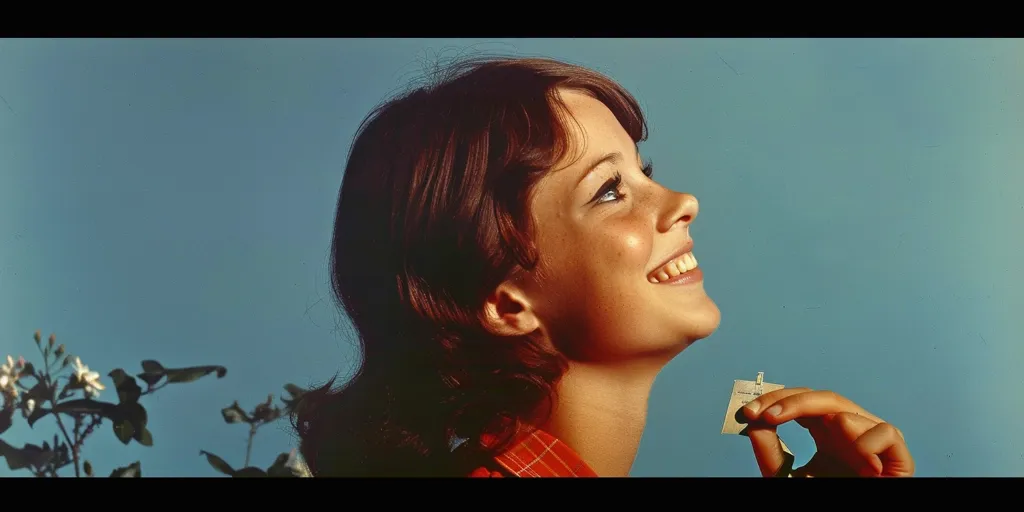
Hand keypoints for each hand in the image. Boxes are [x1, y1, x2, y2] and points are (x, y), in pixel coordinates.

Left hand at [741, 388, 913, 476]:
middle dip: (792, 401)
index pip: (802, 402)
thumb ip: (770, 452)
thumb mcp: (787, 476)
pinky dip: (868, 444)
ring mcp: (872, 440)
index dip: (776, 400)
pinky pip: (885, 432)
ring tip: (826, 448)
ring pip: (849, 412)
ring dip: (832, 423)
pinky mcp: (897, 456)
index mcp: (826, 433)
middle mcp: (849, 431)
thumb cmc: (825, 500)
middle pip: (823, 398)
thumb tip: (754, 424)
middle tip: (766, 415)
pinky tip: (862, 465)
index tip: (748, 413)